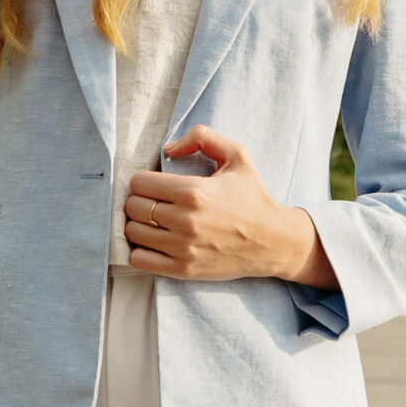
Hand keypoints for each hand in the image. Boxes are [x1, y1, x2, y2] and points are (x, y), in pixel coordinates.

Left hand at [124, 126, 338, 287]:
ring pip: (132, 232)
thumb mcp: (237, 155)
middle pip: (133, 207)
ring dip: (137, 224)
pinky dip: (140, 250)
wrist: (273, 241)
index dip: (142, 180)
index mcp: (193, 191)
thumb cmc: (253, 196)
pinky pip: (139, 260)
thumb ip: (202, 137)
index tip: (153, 184)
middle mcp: (185, 220)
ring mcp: (183, 248)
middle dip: (138, 201)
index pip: (139, 183)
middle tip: (153, 202)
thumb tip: (168, 148)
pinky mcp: (183, 269)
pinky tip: (153, 242)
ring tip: (153, 221)